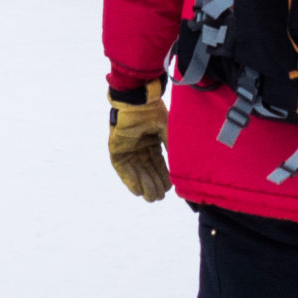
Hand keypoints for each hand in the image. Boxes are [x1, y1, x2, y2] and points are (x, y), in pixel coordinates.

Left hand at [108, 81, 170, 201]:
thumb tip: (181, 167)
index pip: (158, 164)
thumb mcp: (167, 132)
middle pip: (148, 170)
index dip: (163, 177)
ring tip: (152, 197)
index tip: (169, 189)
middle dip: (154, 185)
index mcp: (152, 141)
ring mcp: (127, 147)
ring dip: (144, 185)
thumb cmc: (152, 112)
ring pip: (136, 172)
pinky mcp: (116, 149)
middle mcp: (140, 146)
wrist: (137, 101)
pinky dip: (130, 180)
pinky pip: (123, 169)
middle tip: (160, 197)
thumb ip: (171, 148)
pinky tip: (137, 190)